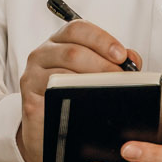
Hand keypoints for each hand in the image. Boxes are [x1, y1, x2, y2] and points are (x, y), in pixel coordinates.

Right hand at [16, 21, 136, 161]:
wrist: (48, 133)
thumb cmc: (72, 99)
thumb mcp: (92, 75)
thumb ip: (112, 62)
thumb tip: (132, 59)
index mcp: (58, 42)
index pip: (77, 29)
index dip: (101, 39)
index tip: (121, 55)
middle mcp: (42, 54)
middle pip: (73, 50)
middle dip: (102, 64)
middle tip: (121, 78)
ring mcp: (32, 75)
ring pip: (64, 71)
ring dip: (92, 80)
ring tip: (111, 90)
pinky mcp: (29, 97)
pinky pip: (53, 91)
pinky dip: (74, 94)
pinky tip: (89, 101)